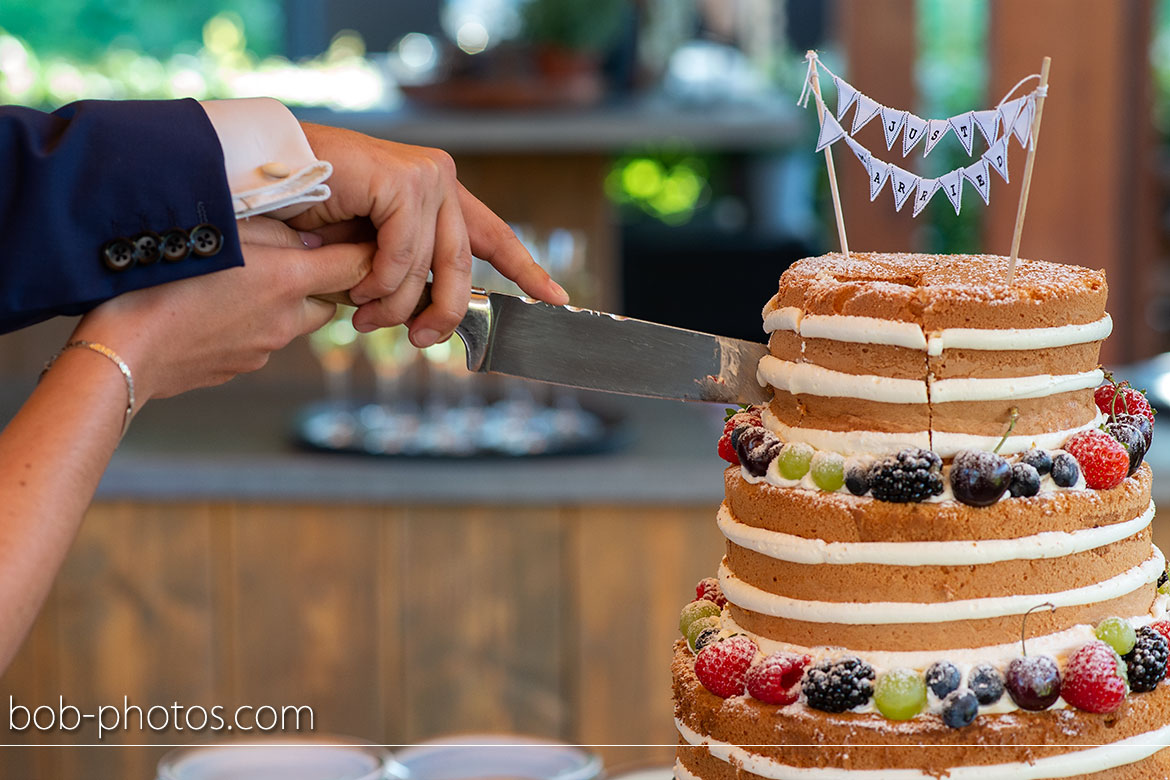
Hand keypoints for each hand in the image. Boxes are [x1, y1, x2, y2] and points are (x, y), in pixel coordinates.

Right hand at [71, 218, 371, 401]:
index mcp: (287, 281)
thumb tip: (312, 240)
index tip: (356, 239)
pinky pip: (261, 341)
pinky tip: (213, 309)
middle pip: (329, 301)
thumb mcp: (219, 233)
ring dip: (281, 303)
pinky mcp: (240, 368)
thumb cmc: (162, 280)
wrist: (123, 350)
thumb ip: (274, 231)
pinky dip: (250, 325)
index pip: (356, 267)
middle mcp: (286, 320)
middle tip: (285, 259)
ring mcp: (264, 350)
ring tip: (238, 283)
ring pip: (293, 322)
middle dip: (318, 282)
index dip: (362, 251)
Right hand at [289, 123, 568, 344]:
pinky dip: (378, 282)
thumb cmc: (308, 216)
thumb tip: (429, 318)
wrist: (262, 178)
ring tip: (364, 317)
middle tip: (421, 342)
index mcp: (437, 196)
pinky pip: (403, 256)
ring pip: (428, 269)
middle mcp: (439, 181)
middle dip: (443, 314)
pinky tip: (357, 287)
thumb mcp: (368, 254)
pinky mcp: (404, 182)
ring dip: (394, 305)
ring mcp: (425, 178)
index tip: (557, 299)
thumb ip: (405, 275)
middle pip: (460, 267)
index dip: (526, 270)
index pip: (493, 236)